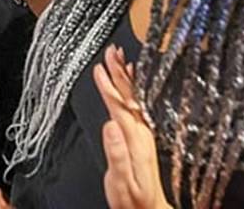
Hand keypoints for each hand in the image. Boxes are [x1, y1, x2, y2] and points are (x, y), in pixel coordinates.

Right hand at [95, 46, 169, 208]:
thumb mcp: (121, 181)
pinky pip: (137, 106)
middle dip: (119, 72)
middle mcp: (141, 133)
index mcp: (134, 139)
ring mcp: (143, 134)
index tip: (100, 67)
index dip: (109, 85)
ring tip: (120, 57)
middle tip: (112, 50)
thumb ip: (116, 153)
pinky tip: (133, 82)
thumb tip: (110, 125)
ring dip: (126, 77)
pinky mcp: (141, 137)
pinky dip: (133, 90)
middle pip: (129, 95)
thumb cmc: (133, 200)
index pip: (119, 105)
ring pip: (134, 98)